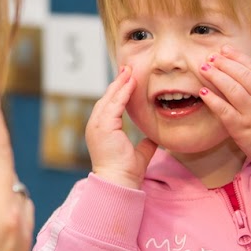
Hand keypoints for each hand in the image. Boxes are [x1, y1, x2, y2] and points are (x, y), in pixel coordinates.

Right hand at [86, 66, 157, 188]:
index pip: (110, 106)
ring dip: (120, 83)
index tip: (128, 79)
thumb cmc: (126, 172)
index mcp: (102, 131)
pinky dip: (122, 92)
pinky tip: (131, 82)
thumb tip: (154, 137)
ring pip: (109, 98)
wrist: (118, 182)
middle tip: (127, 68)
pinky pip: (114, 104)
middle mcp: (96, 126)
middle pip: (107, 98)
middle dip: (118, 83)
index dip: (119, 92)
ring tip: (129, 71)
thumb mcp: (139, 154)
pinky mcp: (103, 126)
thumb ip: (145, 144)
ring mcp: (97, 125)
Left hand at [199, 46, 250, 180]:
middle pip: (243, 75)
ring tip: (204, 68)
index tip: (224, 49)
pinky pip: (224, 110)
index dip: (238, 57)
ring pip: (233, 89)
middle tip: (210, 56)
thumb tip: (245, 71)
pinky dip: (213, 100)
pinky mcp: (241, 128)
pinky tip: (203, 92)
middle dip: (225, 63)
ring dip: (217, 76)